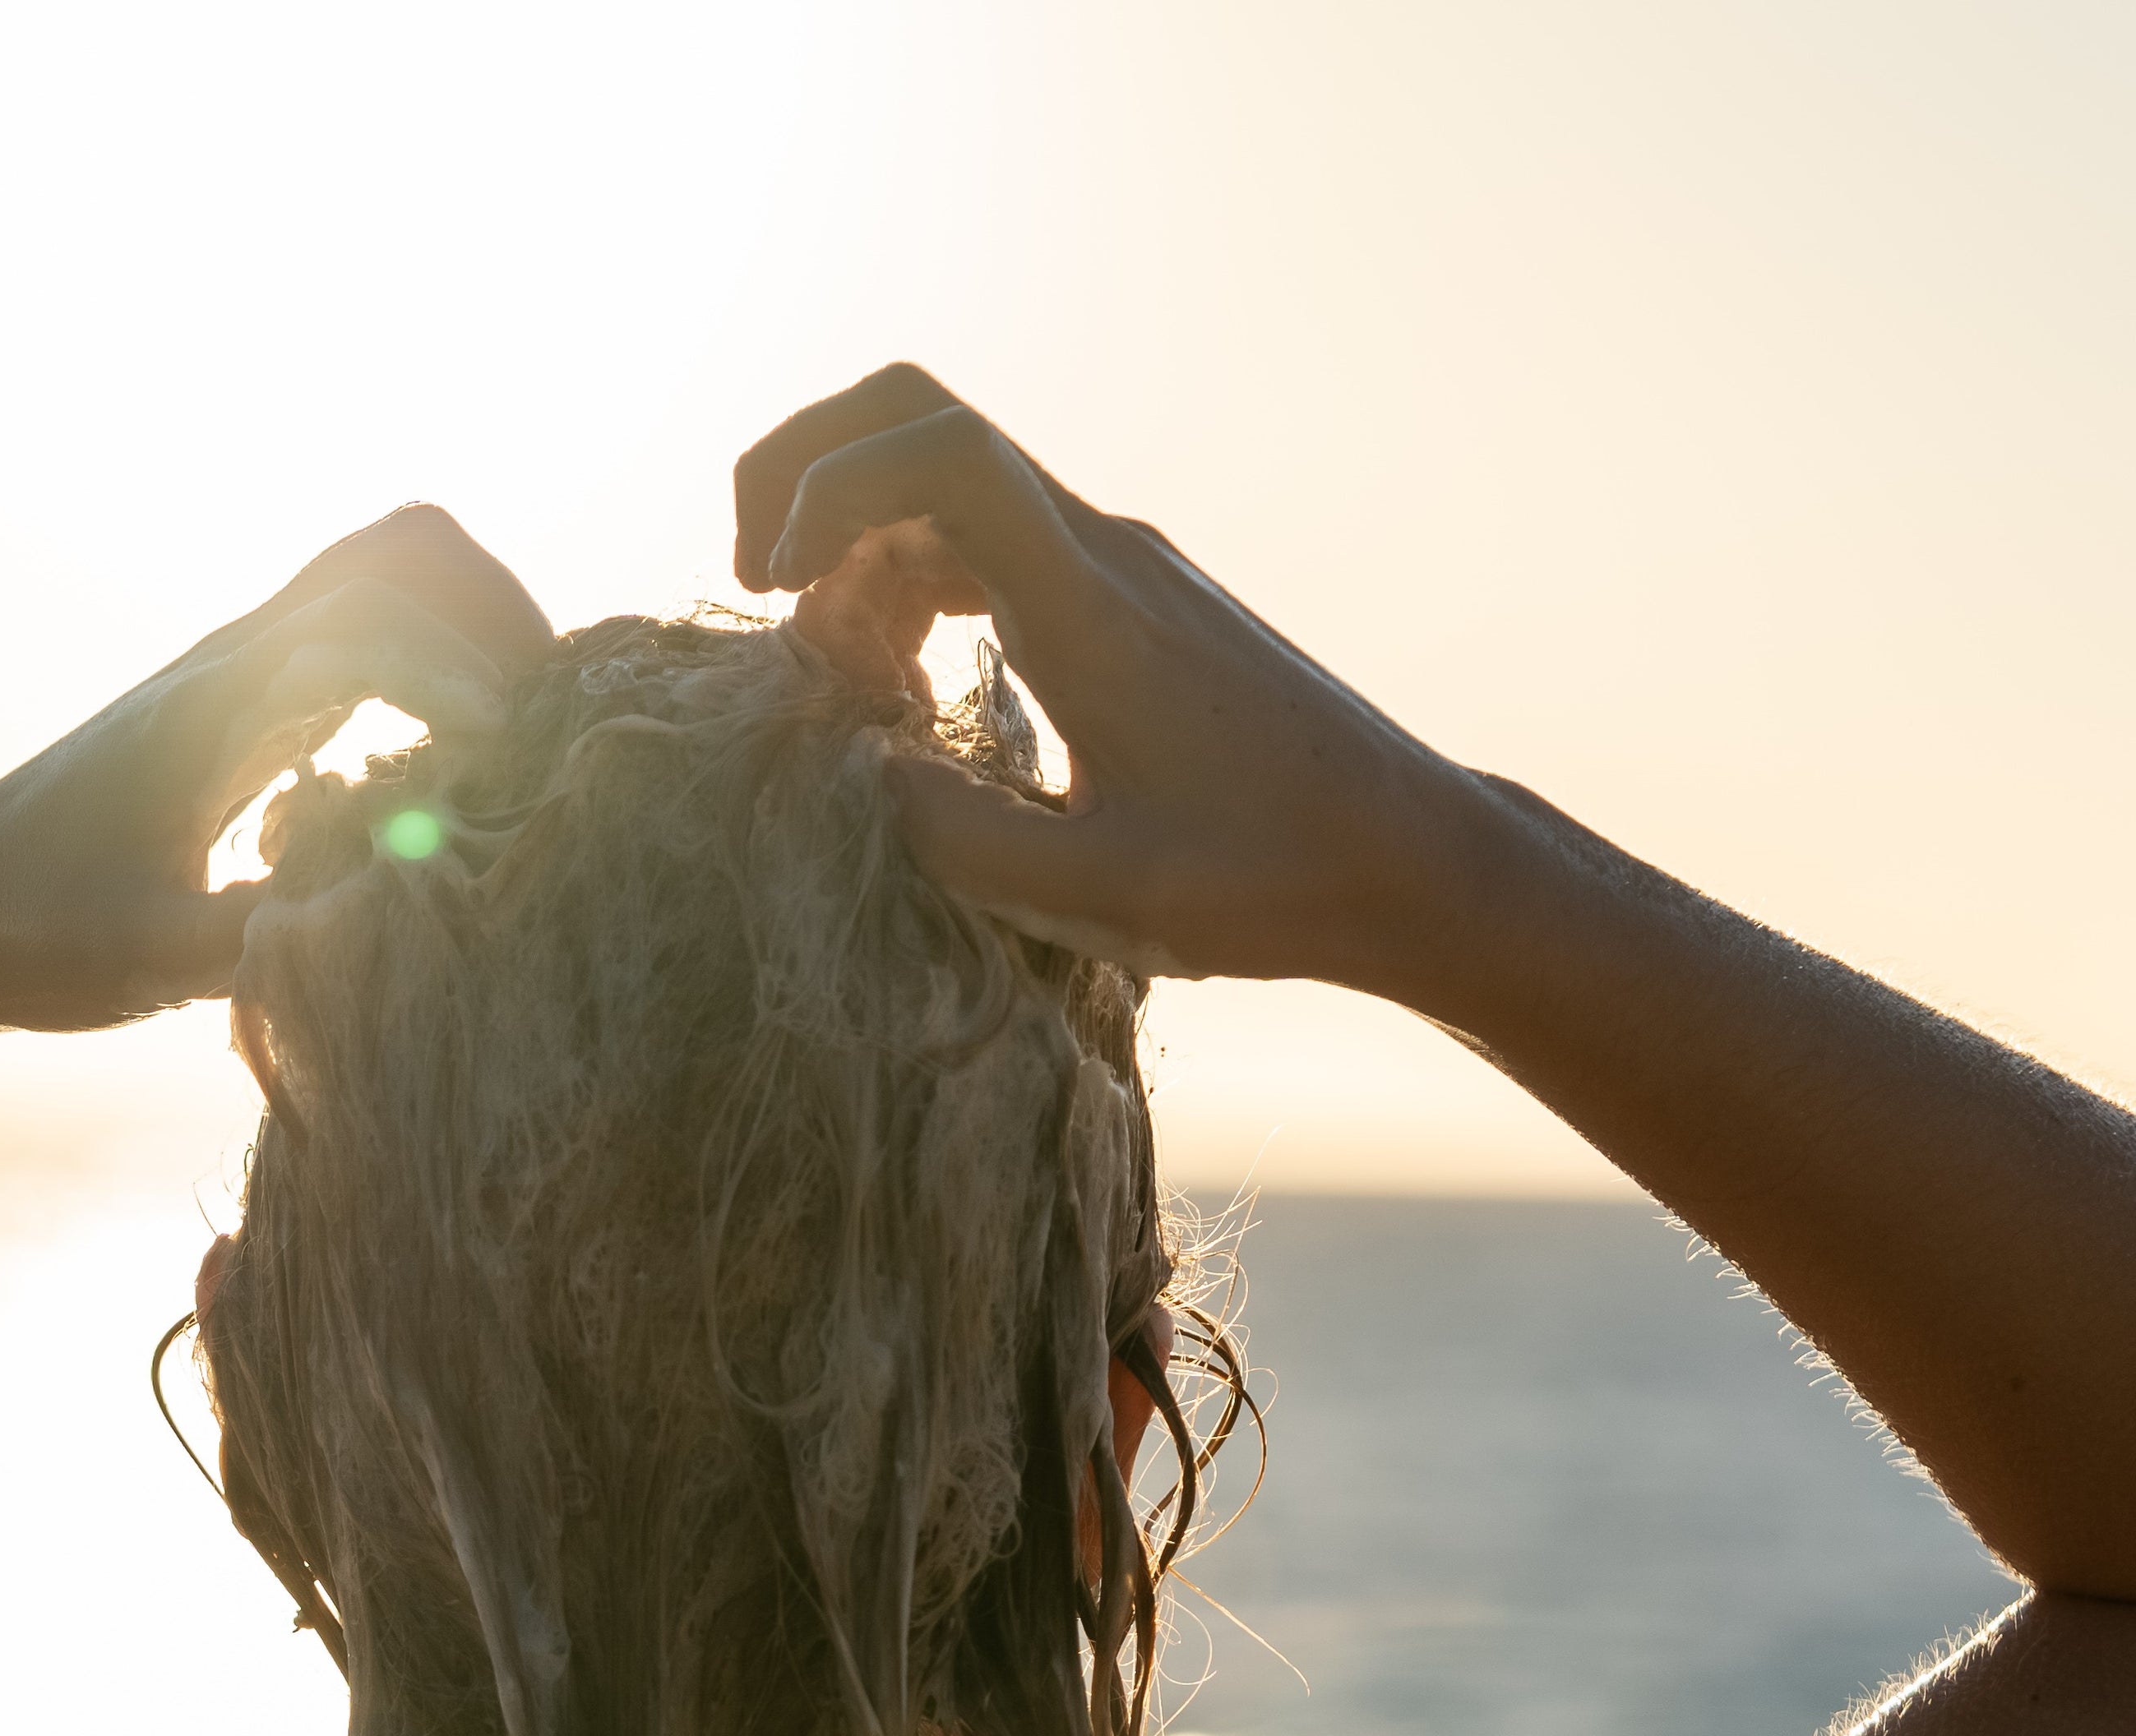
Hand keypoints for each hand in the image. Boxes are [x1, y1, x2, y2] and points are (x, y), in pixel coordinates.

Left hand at [0, 506, 554, 1034]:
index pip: (365, 632)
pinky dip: (438, 661)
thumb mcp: (144, 958)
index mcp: (211, 708)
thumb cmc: (37, 937)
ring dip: (474, 624)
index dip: (453, 679)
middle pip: (398, 552)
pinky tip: (457, 759)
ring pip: (388, 573)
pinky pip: (370, 631)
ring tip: (523, 729)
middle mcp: (235, 663)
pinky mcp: (254, 700)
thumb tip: (387, 922)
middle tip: (546, 720)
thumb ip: (259, 939)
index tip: (504, 756)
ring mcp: (246, 669)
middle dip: (495, 614)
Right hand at [734, 365, 1480, 988]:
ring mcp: (1114, 570)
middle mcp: (1102, 555)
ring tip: (831, 681)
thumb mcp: (1101, 895)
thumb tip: (860, 770)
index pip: (942, 452)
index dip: (830, 487)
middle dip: (808, 473)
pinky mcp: (1122, 606)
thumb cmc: (1269, 882)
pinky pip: (985, 550)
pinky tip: (904, 692)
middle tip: (754, 586)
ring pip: (944, 490)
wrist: (1403, 859)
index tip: (779, 593)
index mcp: (1092, 605)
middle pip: (923, 419)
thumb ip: (960, 839)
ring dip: (857, 554)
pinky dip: (912, 590)